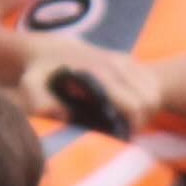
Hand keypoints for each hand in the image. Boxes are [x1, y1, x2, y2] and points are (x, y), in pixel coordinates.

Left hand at [18, 35, 143, 135]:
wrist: (51, 49)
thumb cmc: (40, 74)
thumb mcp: (31, 86)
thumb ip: (39, 101)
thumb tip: (64, 114)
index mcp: (97, 73)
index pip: (134, 105)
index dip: (132, 126)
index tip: (119, 136)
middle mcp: (115, 63)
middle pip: (149, 101)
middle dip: (141, 121)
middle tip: (123, 131)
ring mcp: (124, 59)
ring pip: (154, 93)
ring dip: (147, 111)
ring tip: (126, 121)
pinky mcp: (129, 59)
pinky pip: (153, 84)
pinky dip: (148, 98)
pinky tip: (130, 107)